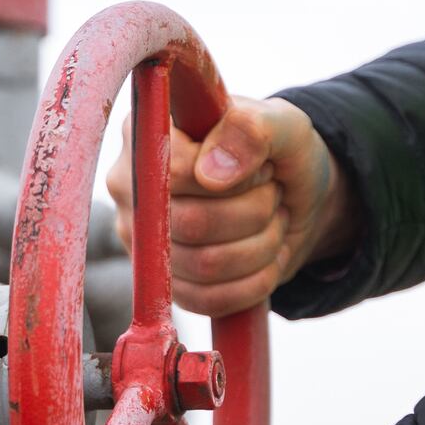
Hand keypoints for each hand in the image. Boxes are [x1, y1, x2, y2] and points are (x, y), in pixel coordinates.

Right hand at [105, 95, 358, 316]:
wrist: (293, 198)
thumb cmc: (280, 152)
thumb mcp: (282, 125)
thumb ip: (250, 130)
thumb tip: (211, 175)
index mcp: (147, 134)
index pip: (176, 173)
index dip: (234, 179)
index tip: (262, 166)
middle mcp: (131, 187)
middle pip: (191, 224)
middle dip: (255, 213)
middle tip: (272, 194)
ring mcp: (142, 240)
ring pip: (206, 266)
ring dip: (261, 246)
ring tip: (271, 220)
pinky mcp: (164, 283)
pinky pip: (209, 300)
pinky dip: (255, 281)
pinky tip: (265, 255)